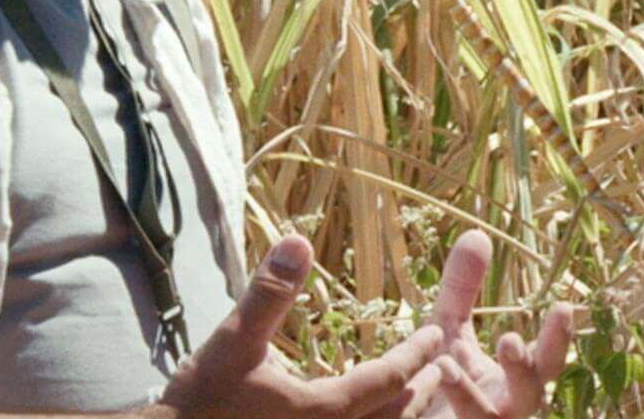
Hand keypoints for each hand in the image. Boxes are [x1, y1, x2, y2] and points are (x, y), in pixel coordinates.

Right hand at [157, 233, 445, 418]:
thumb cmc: (200, 401)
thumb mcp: (232, 341)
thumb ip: (269, 292)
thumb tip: (299, 241)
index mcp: (323, 411)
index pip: (389, 380)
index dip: (417, 355)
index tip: (437, 334)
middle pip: (395, 418)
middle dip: (421, 391)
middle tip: (442, 366)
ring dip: (402, 416)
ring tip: (417, 393)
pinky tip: (363, 414)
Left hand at [409, 230, 574, 418]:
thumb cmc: (434, 381)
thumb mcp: (448, 328)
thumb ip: (463, 288)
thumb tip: (478, 232)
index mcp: (512, 379)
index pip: (545, 358)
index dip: (557, 337)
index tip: (563, 306)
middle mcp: (506, 409)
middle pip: (533, 394)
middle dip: (530, 371)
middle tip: (513, 339)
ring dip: (470, 395)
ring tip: (448, 363)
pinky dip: (454, 401)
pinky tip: (438, 372)